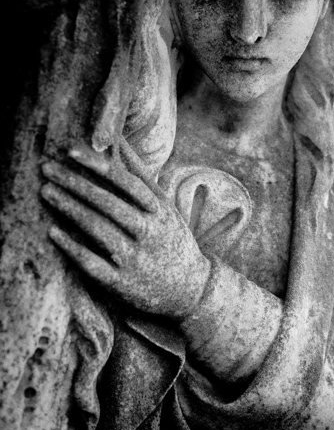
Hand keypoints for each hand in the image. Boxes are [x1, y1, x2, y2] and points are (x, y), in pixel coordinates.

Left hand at [40, 146, 210, 320]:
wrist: (191, 289)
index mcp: (159, 209)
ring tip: (46, 192)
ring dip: (69, 209)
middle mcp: (149, 231)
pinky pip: (92, 263)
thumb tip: (120, 140)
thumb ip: (142, 176)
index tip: (71, 151)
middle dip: (75, 183)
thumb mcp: (165, 205)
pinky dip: (72, 247)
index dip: (98, 165)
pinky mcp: (123, 282)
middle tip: (47, 169)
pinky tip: (53, 232)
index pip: (126, 181)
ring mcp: (136, 258)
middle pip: (107, 202)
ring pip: (98, 229)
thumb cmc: (172, 238)